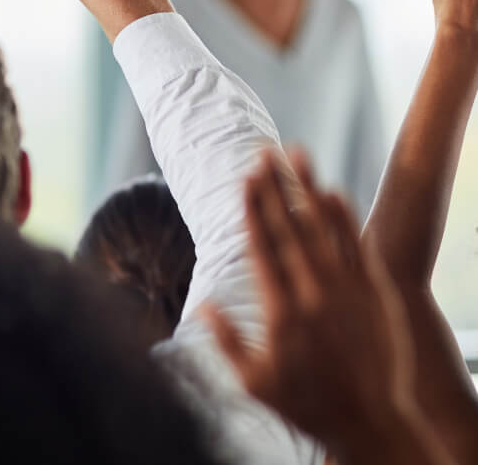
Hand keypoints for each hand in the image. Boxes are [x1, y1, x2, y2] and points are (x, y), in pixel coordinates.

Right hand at [202, 150, 417, 457]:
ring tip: (296, 153)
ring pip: (323, 227)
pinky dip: (343, 217)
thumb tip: (201, 305)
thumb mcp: (254, 382)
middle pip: (290, 227)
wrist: (370, 422)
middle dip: (274, 186)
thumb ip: (226, 341)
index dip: (252, 209)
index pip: (262, 247)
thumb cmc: (306, 405)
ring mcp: (346, 290)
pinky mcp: (373, 293)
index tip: (244, 179)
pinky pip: (356, 246)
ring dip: (308, 187)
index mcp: (281, 312)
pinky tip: (332, 190)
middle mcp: (313, 293)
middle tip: (262, 152)